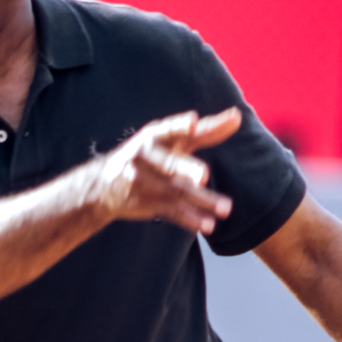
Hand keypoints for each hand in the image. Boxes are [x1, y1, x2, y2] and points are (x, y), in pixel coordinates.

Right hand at [96, 109, 241, 235]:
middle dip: (186, 169)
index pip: (169, 129)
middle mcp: (145, 157)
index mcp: (153, 136)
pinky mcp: (146, 203)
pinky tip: (207, 225)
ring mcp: (144, 182)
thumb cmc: (150, 155)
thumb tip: (237, 117)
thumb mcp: (170, 140)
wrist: (103, 184)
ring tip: (226, 208)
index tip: (192, 121)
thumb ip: (205, 131)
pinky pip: (171, 211)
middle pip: (169, 163)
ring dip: (202, 201)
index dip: (179, 125)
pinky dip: (190, 219)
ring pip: (176, 191)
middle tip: (204, 175)